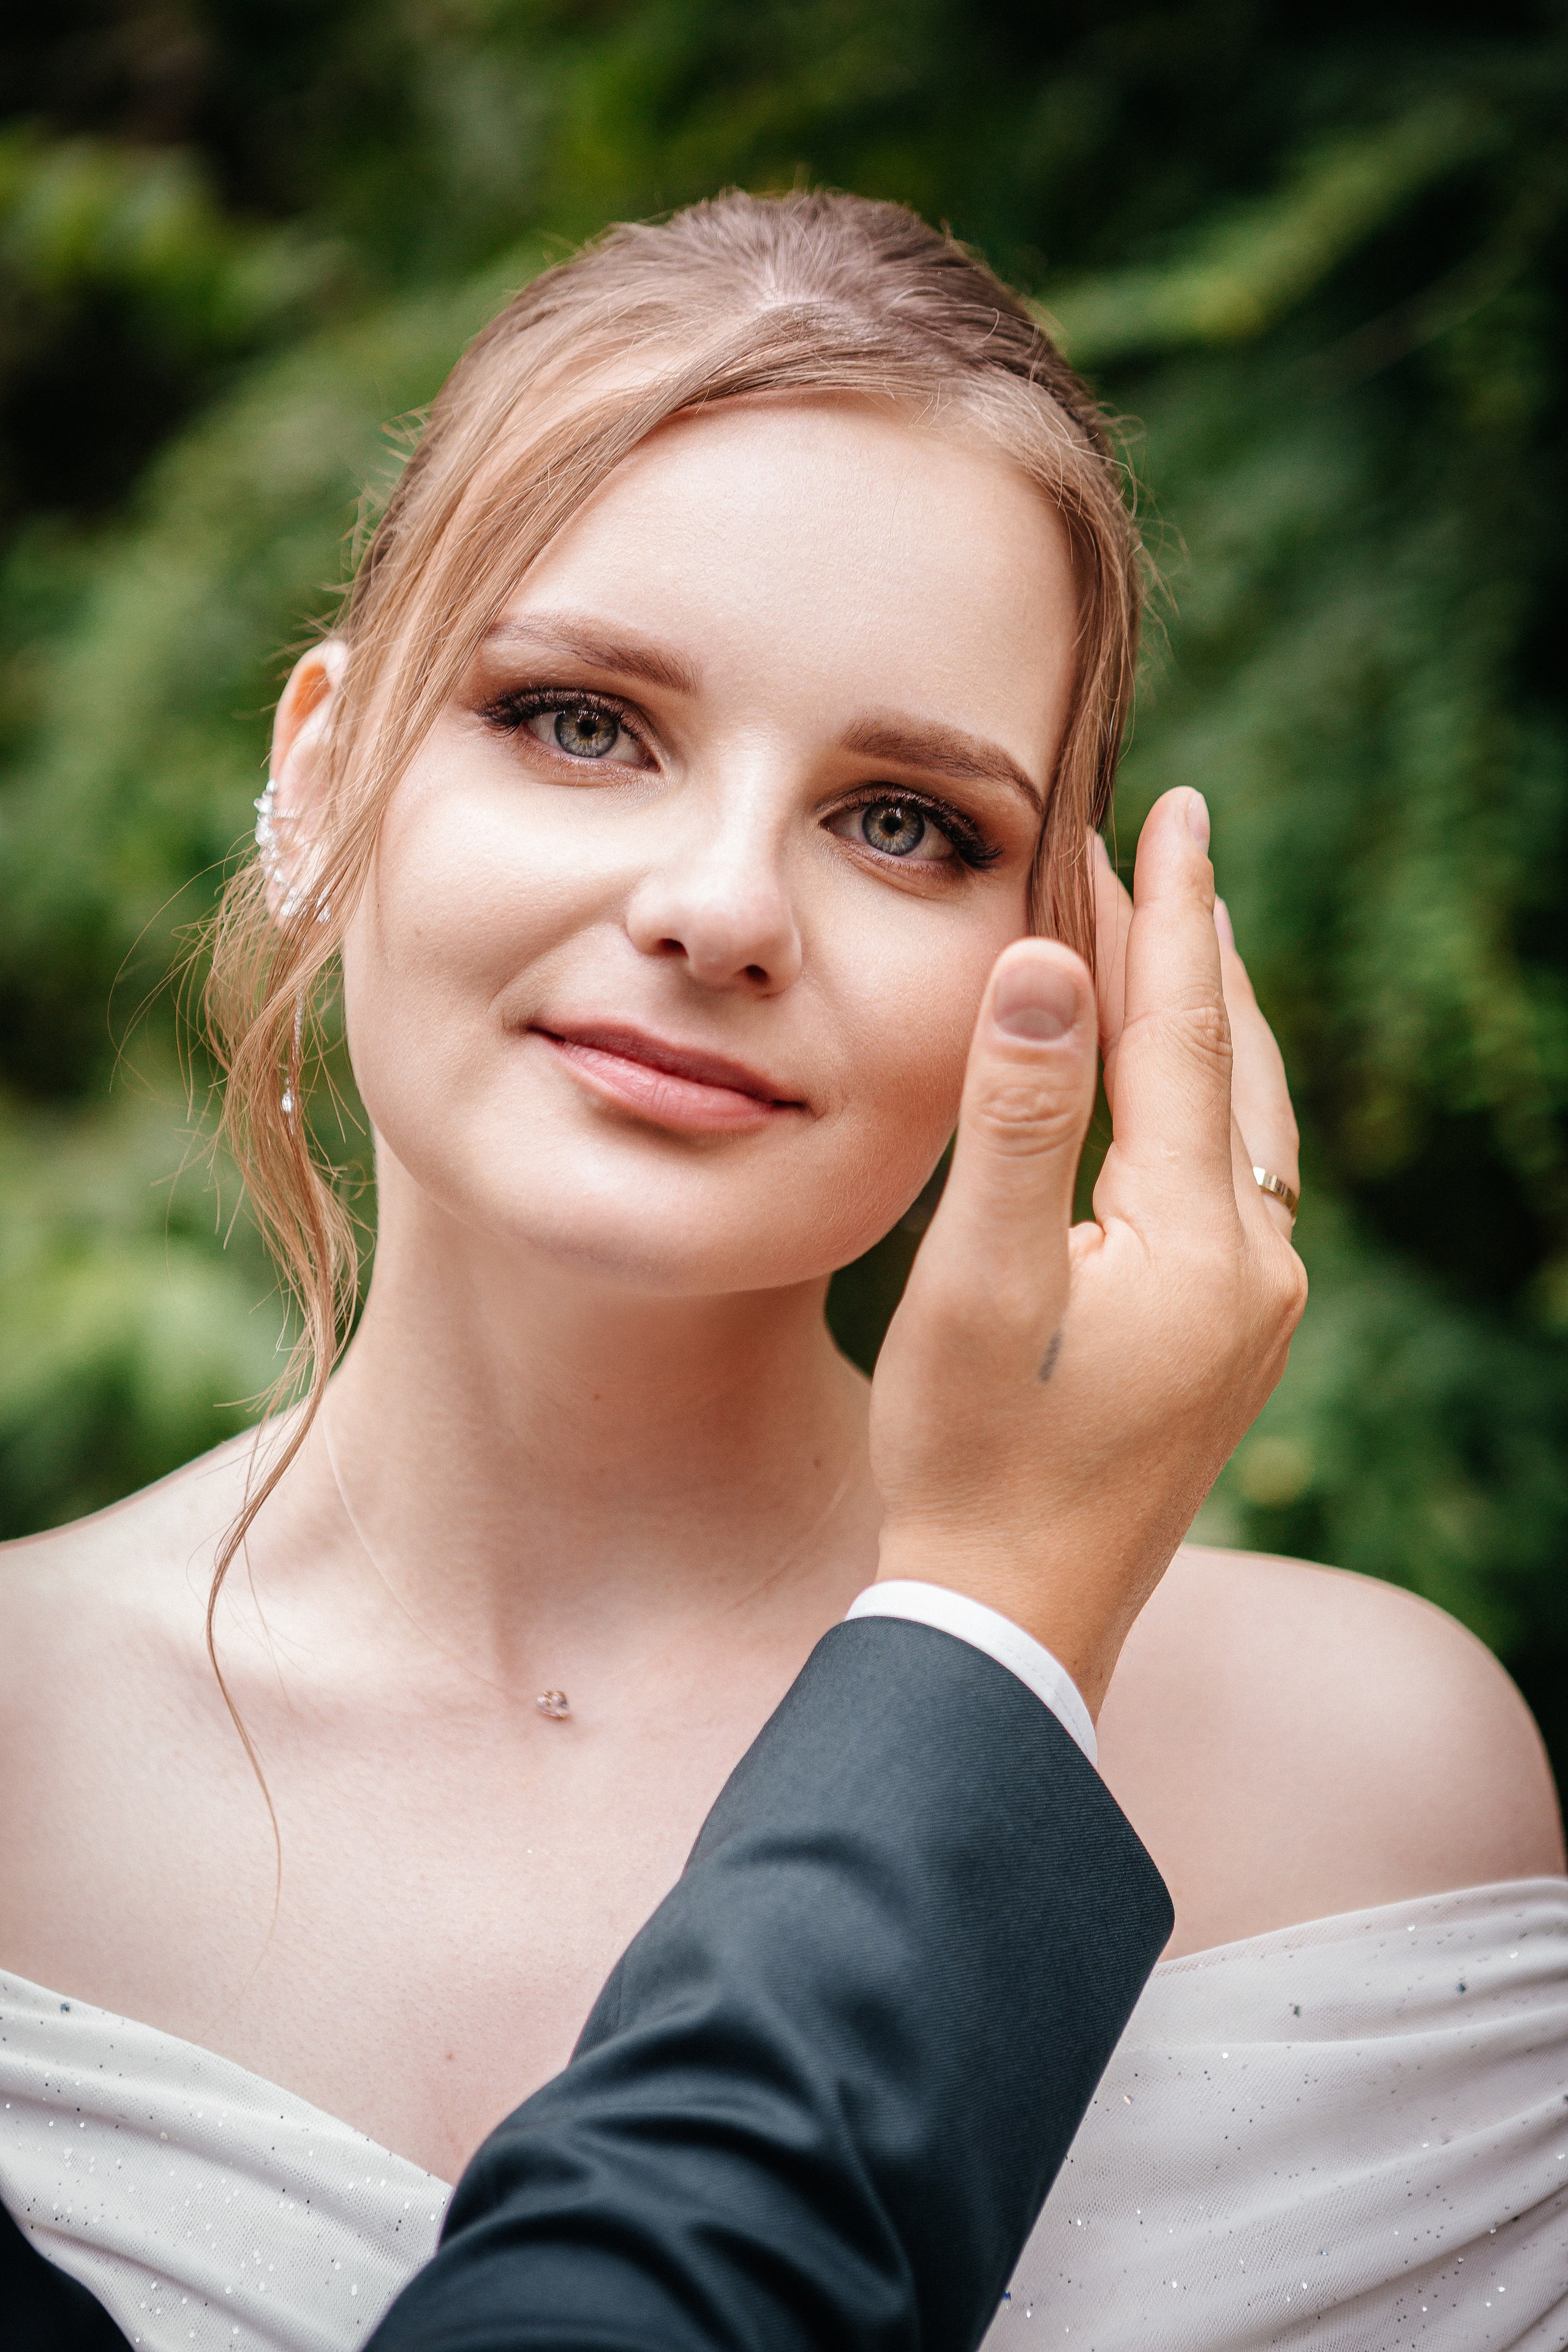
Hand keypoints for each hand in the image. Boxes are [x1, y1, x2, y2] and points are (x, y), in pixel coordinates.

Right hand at [867, 787, 1306, 1715]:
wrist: (1012, 1623)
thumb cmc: (972, 1461)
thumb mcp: (980, 1286)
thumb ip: (1019, 1122)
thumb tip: (1046, 969)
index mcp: (1203, 1241)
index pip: (1188, 1034)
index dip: (1171, 912)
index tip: (1169, 807)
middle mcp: (1260, 1266)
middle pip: (1236, 1065)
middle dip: (1198, 947)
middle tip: (1172, 841)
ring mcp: (1257, 1309)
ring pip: (1247, 1123)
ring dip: (1209, 1024)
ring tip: (1180, 940)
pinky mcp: (1232, 1342)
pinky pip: (1236, 1180)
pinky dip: (1205, 1105)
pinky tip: (1176, 1095)